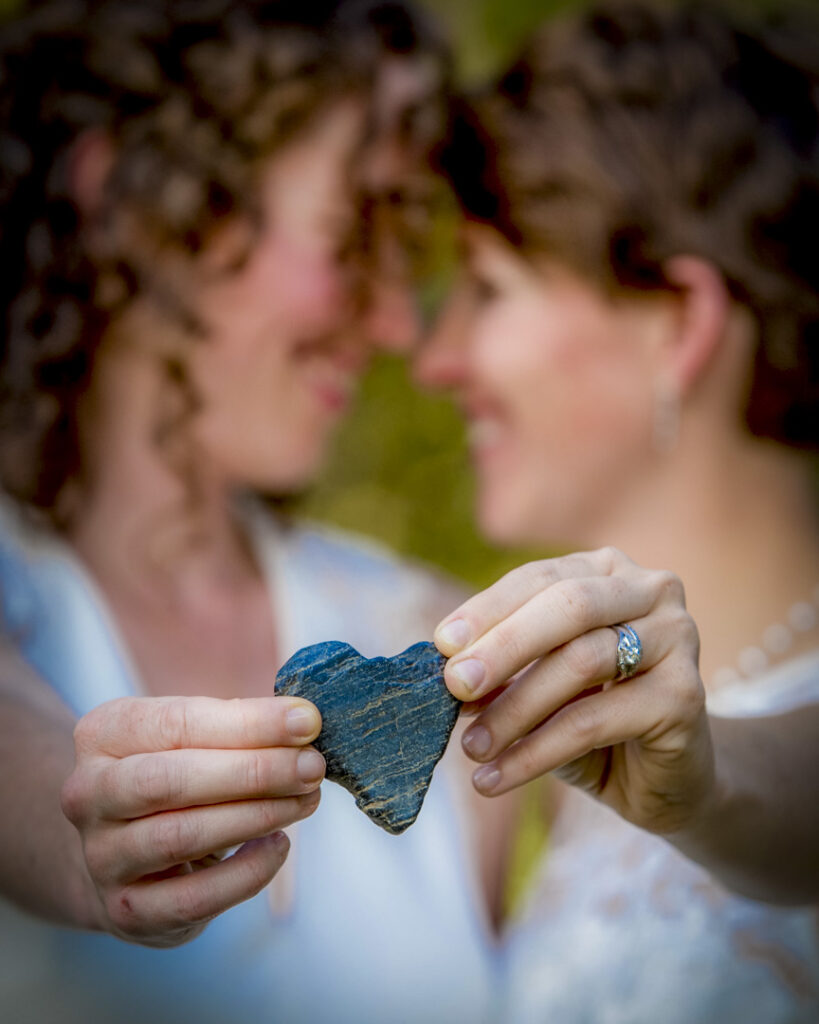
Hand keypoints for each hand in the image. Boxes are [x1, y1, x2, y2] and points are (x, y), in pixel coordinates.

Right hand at [61, 694, 323, 946]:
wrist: (122, 851)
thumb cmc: (175, 775)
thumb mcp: (191, 737)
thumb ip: (240, 727)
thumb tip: (303, 722)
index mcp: (103, 734)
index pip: (180, 721)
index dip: (249, 722)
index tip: (306, 721)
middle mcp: (88, 794)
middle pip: (172, 780)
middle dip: (255, 771)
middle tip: (312, 765)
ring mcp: (101, 856)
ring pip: (182, 836)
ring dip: (257, 816)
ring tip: (306, 799)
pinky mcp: (125, 911)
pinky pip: (195, 897)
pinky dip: (247, 872)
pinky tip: (279, 845)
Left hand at [434, 547, 714, 834]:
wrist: (667, 780)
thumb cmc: (594, 718)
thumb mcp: (541, 686)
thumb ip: (504, 669)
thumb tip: (449, 669)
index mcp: (609, 571)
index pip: (539, 578)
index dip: (487, 609)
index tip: (440, 645)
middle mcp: (652, 591)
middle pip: (568, 606)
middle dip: (504, 647)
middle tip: (455, 686)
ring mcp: (678, 638)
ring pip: (581, 662)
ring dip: (515, 708)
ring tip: (471, 746)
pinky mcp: (686, 695)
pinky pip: (594, 720)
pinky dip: (537, 751)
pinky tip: (498, 775)